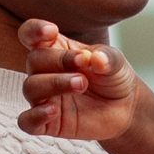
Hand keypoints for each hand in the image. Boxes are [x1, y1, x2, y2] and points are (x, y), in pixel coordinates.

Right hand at [16, 20, 143, 142]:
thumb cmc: (113, 77)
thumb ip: (107, 58)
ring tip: (81, 84)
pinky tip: (53, 111)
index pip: (31, 35)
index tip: (51, 31)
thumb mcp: (115, 62)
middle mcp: (45, 72)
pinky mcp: (48, 123)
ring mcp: (44, 98)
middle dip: (58, 60)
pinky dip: (35, 116)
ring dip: (54, 84)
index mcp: (56, 49)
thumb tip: (96, 59)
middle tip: (83, 63)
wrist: (125, 108)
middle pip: (34, 60)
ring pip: (30, 87)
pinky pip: (27, 121)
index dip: (34, 30)